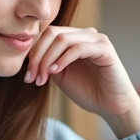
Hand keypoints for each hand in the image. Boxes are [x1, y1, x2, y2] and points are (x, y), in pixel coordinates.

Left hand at [23, 25, 139, 138]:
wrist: (111, 106)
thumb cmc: (88, 91)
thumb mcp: (60, 75)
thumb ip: (47, 62)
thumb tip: (27, 56)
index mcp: (75, 38)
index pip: (47, 35)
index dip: (33, 53)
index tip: (28, 76)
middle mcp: (85, 34)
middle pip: (52, 33)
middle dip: (38, 56)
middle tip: (32, 77)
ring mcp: (96, 39)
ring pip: (62, 39)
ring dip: (47, 59)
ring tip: (43, 77)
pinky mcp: (105, 48)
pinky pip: (78, 48)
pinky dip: (63, 59)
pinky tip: (55, 71)